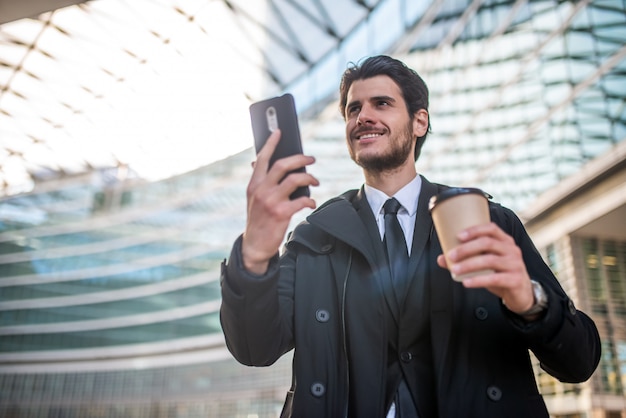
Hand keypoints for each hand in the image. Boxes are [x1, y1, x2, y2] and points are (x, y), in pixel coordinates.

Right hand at [242, 129, 318, 273]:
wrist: (255, 245)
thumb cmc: (258, 219)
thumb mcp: (254, 199)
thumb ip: (259, 181)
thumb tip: (258, 162)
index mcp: (253, 184)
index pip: (262, 158)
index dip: (271, 143)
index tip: (279, 132)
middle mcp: (260, 190)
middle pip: (282, 165)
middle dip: (300, 158)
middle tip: (311, 159)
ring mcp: (270, 201)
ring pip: (294, 180)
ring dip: (308, 178)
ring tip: (314, 181)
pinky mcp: (281, 213)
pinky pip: (301, 201)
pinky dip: (310, 201)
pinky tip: (311, 203)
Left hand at [436, 222, 534, 313]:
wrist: (521, 293)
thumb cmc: (501, 273)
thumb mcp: (485, 264)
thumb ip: (465, 259)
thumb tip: (441, 258)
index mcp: (505, 241)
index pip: (491, 228)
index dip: (475, 230)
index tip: (458, 236)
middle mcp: (512, 250)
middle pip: (488, 243)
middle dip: (467, 248)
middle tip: (451, 256)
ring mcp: (515, 264)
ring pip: (490, 260)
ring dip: (469, 264)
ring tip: (454, 270)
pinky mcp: (515, 280)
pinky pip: (495, 278)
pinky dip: (478, 280)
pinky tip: (466, 282)